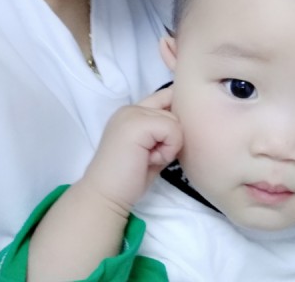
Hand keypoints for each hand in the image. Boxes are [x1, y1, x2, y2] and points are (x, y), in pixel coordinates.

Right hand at [80, 86, 181, 213]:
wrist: (105, 197)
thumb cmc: (129, 179)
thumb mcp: (152, 148)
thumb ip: (164, 131)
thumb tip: (189, 119)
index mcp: (132, 112)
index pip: (167, 95)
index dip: (175, 114)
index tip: (167, 139)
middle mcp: (131, 108)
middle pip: (174, 109)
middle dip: (172, 136)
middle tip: (152, 156)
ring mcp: (132, 113)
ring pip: (175, 120)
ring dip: (170, 144)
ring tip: (149, 158)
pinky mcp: (137, 124)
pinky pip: (172, 130)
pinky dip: (168, 149)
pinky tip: (150, 160)